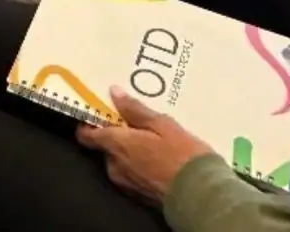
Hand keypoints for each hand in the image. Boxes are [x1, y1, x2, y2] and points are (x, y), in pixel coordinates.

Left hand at [75, 88, 215, 207]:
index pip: (86, 135)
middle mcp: (115, 166)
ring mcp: (127, 184)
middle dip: (117, 136)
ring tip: (153, 142)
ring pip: (120, 161)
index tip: (101, 113)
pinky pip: (133, 175)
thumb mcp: (162, 125)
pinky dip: (140, 166)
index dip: (89, 123)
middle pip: (106, 147)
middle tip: (137, 125)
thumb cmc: (182, 156)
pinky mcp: (140, 196)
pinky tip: (159, 159)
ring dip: (130, 152)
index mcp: (116, 145)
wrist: (203, 197)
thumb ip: (135, 110)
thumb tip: (113, 93)